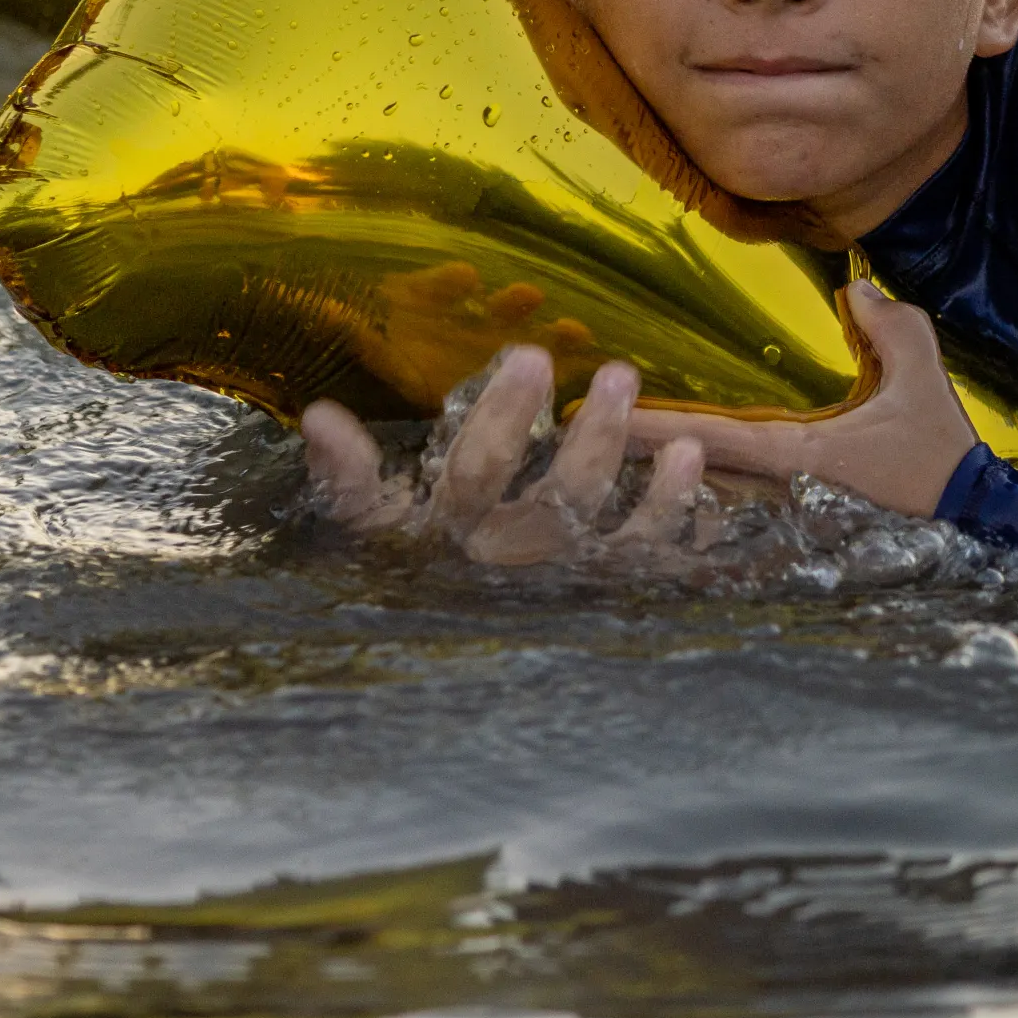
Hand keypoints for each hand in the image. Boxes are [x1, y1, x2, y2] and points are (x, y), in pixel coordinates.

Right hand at [301, 347, 716, 567]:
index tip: (531, 354)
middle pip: (562, 501)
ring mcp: (564, 579)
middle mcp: (514, 559)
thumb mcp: (365, 523)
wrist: (435, 663)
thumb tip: (316, 415)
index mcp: (454, 532)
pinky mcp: (605, 589)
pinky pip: (651, 565)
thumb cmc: (402, 556)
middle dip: (595, 438)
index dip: (502, 417)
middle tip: (621, 373)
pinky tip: (700, 480)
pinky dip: (682, 526)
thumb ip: (345, 475)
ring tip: (686, 440)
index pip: (477, 472)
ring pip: (619, 538)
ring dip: (657, 493)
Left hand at [627, 280, 973, 518]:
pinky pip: (732, 521)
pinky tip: (654, 504)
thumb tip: (852, 290)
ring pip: (702, 502)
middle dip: (632, 459)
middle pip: (687, 474)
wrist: (977, 523)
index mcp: (799, 458)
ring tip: (595, 468)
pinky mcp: (795, 534)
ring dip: (652, 486)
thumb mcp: (921, 377)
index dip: (653, 426)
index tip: (601, 415)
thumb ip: (889, 326)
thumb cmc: (941, 454)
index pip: (710, 437)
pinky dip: (692, 511)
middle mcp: (779, 496)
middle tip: (573, 436)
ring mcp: (784, 522)